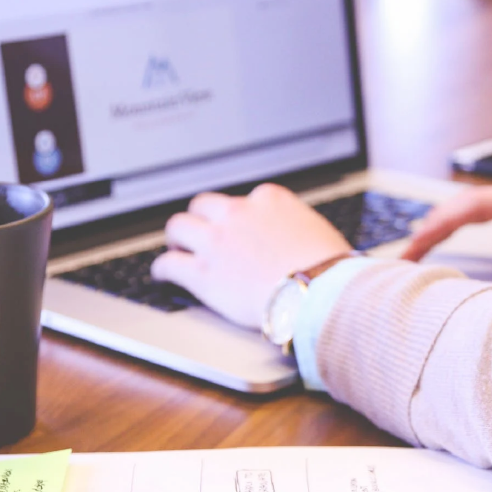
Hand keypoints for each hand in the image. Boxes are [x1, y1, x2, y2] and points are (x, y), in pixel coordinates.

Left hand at [151, 183, 351, 328]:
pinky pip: (169, 264)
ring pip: (179, 227)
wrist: (319, 292)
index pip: (243, 199)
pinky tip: (163, 275)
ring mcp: (217, 241)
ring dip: (177, 238)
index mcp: (269, 199)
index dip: (237, 216)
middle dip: (201, 219)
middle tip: (200, 233)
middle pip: (203, 205)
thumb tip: (298, 239)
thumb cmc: (329, 268)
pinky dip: (163, 269)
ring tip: (177, 249)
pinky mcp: (203, 273)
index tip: (237, 228)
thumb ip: (296, 227)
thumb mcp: (317, 231)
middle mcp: (238, 213)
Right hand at [401, 177, 491, 291]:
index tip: (410, 251)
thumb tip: (489, 302)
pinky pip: (488, 222)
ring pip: (473, 212)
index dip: (437, 227)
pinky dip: (462, 235)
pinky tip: (443, 253)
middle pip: (464, 205)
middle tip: (399, 262)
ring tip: (411, 260)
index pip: (473, 207)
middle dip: (429, 229)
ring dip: (442, 231)